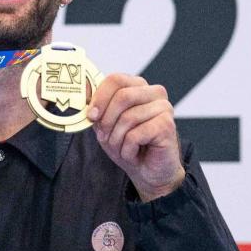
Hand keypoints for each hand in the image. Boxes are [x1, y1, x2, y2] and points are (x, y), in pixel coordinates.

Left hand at [88, 73, 184, 201]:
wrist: (148, 171)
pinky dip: (127, 149)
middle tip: (104, 136)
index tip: (91, 116)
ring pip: (128, 117)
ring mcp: (164, 107)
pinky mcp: (167, 125)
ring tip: (120, 148)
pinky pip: (136, 135)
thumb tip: (83, 87)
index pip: (116, 80)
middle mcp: (154, 92)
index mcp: (138, 86)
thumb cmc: (127, 144)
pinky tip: (133, 154)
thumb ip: (96, 105)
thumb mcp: (105, 122)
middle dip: (107, 120)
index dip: (100, 98)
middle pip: (122, 96)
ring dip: (117, 139)